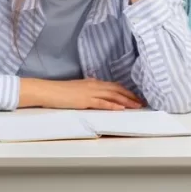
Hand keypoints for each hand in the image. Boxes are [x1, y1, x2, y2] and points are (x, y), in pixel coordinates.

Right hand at [21, 77, 142, 109]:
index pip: (113, 85)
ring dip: (126, 101)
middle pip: (117, 90)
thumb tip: (96, 95)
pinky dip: (113, 105)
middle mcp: (94, 85)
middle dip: (131, 96)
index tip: (135, 96)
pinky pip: (102, 103)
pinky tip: (121, 109)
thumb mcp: (77, 89)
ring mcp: (90, 92)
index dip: (126, 91)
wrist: (48, 91)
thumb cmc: (60, 92)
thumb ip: (88, 90)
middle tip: (142, 102)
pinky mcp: (85, 101)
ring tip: (137, 106)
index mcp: (92, 82)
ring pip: (113, 95)